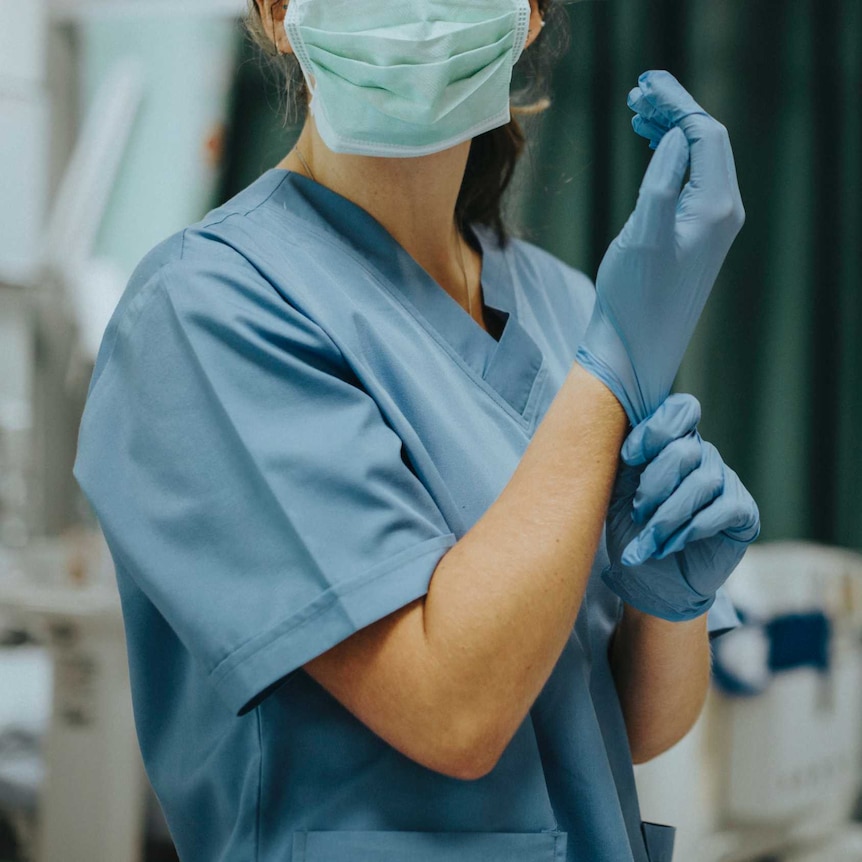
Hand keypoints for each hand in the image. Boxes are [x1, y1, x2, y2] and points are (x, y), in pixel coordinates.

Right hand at [576, 70, 744, 424]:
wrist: (634, 350)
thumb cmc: (633, 300)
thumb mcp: (643, 235)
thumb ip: (662, 180)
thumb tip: (676, 138)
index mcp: (715, 208)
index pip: (706, 134)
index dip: (677, 104)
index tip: (643, 87)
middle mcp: (723, 213)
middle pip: (707, 141)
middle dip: (674, 111)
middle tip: (636, 93)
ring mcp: (712, 226)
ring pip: (699, 159)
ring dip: (671, 131)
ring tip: (637, 114)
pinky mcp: (695, 238)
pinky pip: (690, 181)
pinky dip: (671, 158)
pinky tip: (649, 150)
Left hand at [603, 394, 760, 621]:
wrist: (649, 580)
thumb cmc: (631, 529)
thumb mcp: (617, 491)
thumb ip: (625, 460)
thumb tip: (619, 434)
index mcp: (672, 442)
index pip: (679, 411)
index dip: (655, 430)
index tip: (628, 458)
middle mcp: (702, 455)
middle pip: (685, 449)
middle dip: (654, 484)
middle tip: (637, 513)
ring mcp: (725, 481)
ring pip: (702, 482)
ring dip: (668, 515)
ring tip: (648, 539)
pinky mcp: (743, 512)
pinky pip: (723, 508)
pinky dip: (692, 529)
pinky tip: (672, 545)